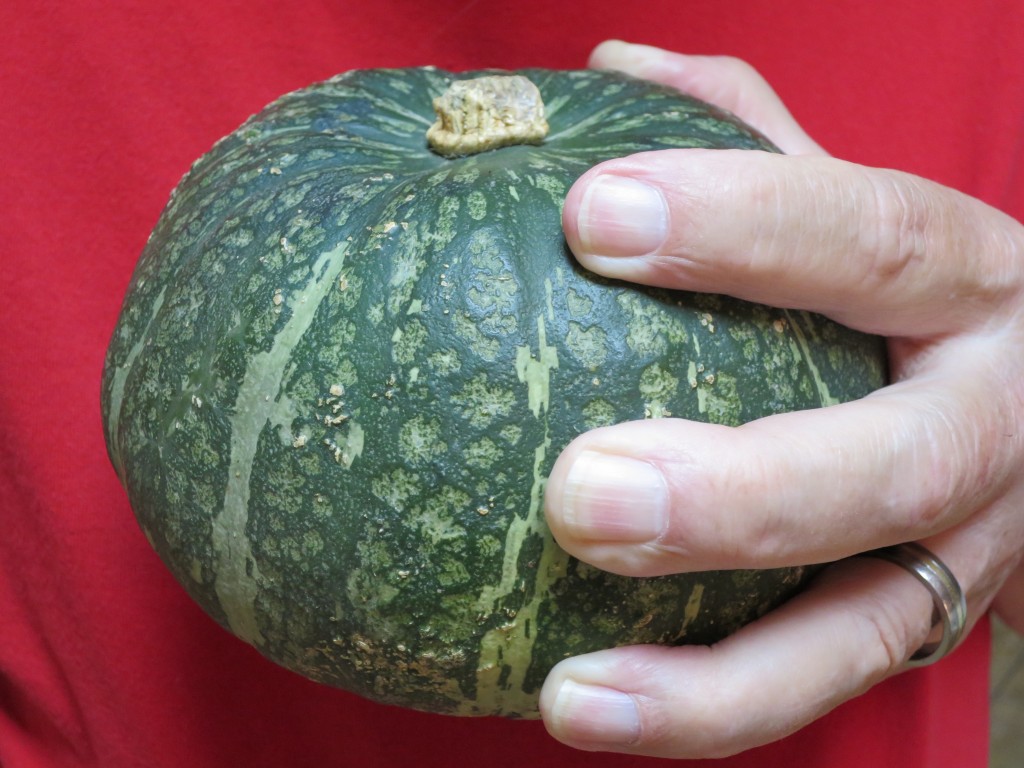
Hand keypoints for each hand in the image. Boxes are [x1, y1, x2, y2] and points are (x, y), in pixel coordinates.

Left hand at [539, 40, 1023, 758]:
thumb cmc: (914, 286)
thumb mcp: (861, 202)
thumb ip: (754, 139)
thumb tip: (615, 66)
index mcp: (974, 283)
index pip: (871, 236)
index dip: (742, 222)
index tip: (590, 212)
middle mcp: (994, 424)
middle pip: (891, 468)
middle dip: (739, 491)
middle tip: (581, 495)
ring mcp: (972, 549)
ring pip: (865, 630)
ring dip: (717, 676)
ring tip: (574, 694)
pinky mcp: (925, 628)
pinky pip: (819, 684)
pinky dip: (708, 706)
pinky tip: (587, 706)